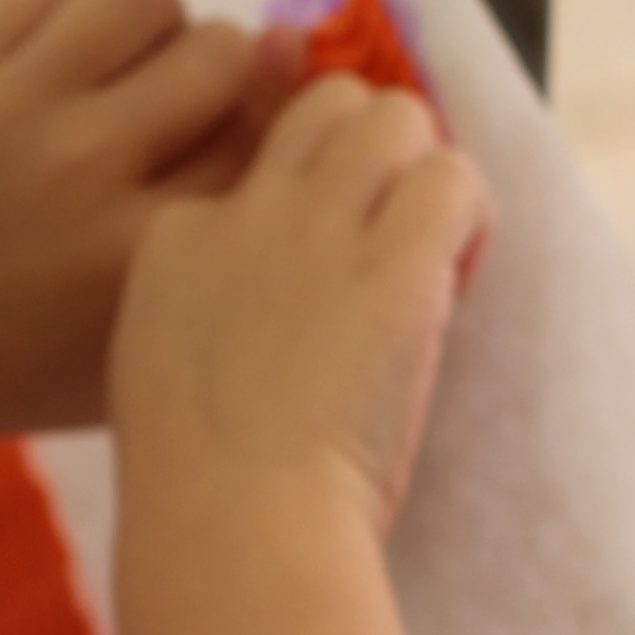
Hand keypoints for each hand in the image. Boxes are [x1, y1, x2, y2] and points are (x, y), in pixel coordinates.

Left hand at [0, 0, 286, 505]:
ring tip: (130, 76)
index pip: (264, 138)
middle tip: (187, 113)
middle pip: (223, 53)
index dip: (273, 130)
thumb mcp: (143, 323)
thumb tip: (295, 49)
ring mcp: (12, 110)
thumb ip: (233, 216)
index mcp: (142, 252)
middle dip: (225, 77)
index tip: (256, 142)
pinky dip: (72, 23)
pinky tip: (60, 79)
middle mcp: (84, 169)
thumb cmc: (28, 353)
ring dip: (154, 29)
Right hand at [106, 76, 489, 538]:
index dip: (306, 206)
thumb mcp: (164, 376)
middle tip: (393, 233)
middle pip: (325, 108)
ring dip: (425, 174)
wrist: (233, 525)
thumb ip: (211, 321)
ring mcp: (315, 228)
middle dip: (372, 154)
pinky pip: (453, 177)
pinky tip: (455, 273)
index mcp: (173, 241)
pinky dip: (470, 216)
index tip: (322, 277)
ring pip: (392, 117)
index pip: (257, 166)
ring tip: (430, 251)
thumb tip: (275, 317)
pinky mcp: (391, 261)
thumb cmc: (203, 491)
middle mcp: (242, 212)